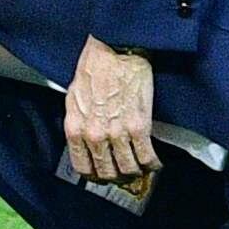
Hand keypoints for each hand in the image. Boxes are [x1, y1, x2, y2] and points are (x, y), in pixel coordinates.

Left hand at [62, 37, 158, 183]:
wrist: (115, 51)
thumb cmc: (94, 68)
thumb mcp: (74, 97)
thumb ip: (79, 122)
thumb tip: (84, 139)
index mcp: (75, 129)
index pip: (83, 167)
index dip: (95, 176)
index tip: (103, 176)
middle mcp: (95, 135)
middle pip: (107, 172)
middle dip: (117, 177)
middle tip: (125, 175)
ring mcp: (117, 133)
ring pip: (128, 168)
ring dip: (136, 172)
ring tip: (141, 169)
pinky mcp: (138, 126)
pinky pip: (146, 156)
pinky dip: (152, 164)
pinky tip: (155, 163)